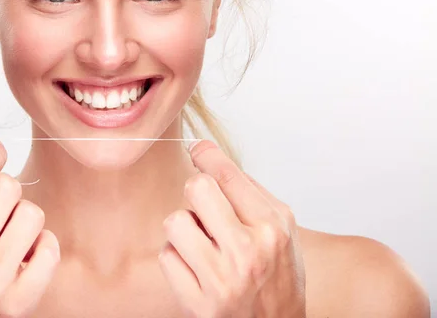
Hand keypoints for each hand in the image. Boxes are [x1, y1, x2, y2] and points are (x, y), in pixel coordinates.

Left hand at [159, 140, 305, 317]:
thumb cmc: (279, 278)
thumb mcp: (283, 231)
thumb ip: (251, 194)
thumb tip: (212, 158)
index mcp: (271, 228)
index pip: (228, 174)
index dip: (207, 154)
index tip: (198, 148)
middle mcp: (247, 251)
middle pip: (196, 188)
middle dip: (197, 193)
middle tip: (207, 209)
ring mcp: (220, 279)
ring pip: (175, 221)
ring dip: (184, 228)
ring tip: (203, 242)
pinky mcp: (197, 302)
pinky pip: (167, 256)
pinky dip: (178, 257)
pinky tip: (196, 267)